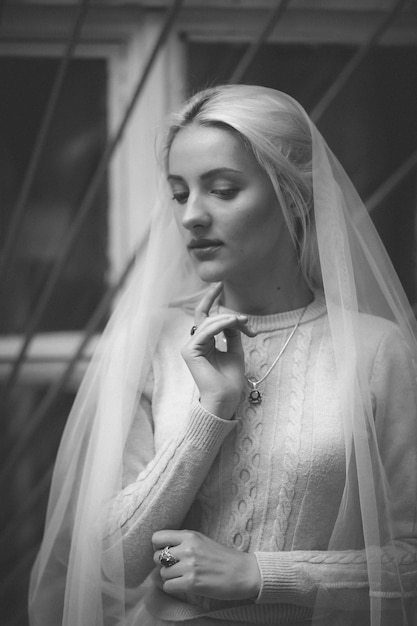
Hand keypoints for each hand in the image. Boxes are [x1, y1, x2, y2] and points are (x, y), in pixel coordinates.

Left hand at [152, 529, 260, 600]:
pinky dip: (173, 588)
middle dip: (163, 564)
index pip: (157, 537)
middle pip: (156, 557)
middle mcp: (187, 548)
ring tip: (184, 577)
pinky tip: (184, 586)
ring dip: (170, 578)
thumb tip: (162, 550)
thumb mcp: (203, 541)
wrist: (244, 572)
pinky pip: (168, 586)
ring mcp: (189, 566)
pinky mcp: (192, 583)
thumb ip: (184, 542)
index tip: (164, 552)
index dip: (158, 547)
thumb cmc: (223, 557)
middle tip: (175, 568)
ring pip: (162, 574)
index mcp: (190, 535)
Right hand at [182, 283, 255, 418]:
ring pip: (209, 323)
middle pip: (209, 318)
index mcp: (203, 343)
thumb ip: (232, 334)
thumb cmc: (230, 379)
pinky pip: (206, 331)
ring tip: (243, 323)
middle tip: (246, 321)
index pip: (205, 316)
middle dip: (229, 316)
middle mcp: (194, 343)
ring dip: (228, 320)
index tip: (220, 285)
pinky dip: (220, 325)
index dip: (211, 299)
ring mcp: (190, 347)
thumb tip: (234, 318)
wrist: (226, 398)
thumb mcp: (235, 351)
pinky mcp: (189, 351)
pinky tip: (232, 324)